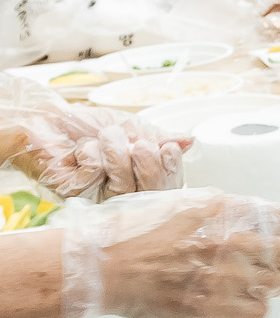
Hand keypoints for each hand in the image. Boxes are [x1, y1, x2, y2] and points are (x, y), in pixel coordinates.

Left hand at [0, 81, 188, 196]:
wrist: (51, 120)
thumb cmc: (91, 125)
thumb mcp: (133, 128)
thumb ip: (161, 137)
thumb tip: (189, 140)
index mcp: (141, 179)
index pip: (169, 187)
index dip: (171, 169)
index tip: (167, 149)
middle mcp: (125, 193)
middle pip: (150, 191)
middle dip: (145, 160)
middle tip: (136, 143)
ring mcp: (101, 197)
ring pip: (122, 183)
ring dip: (113, 151)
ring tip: (104, 138)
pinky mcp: (77, 196)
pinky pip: (95, 174)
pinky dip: (89, 153)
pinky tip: (78, 153)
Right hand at [58, 190, 279, 317]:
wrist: (101, 266)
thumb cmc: (135, 234)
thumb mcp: (181, 204)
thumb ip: (219, 210)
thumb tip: (250, 217)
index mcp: (223, 211)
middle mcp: (227, 241)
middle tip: (273, 265)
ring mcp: (220, 277)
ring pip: (275, 286)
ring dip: (269, 286)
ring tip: (254, 286)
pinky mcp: (208, 308)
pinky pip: (256, 313)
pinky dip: (254, 310)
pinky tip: (242, 305)